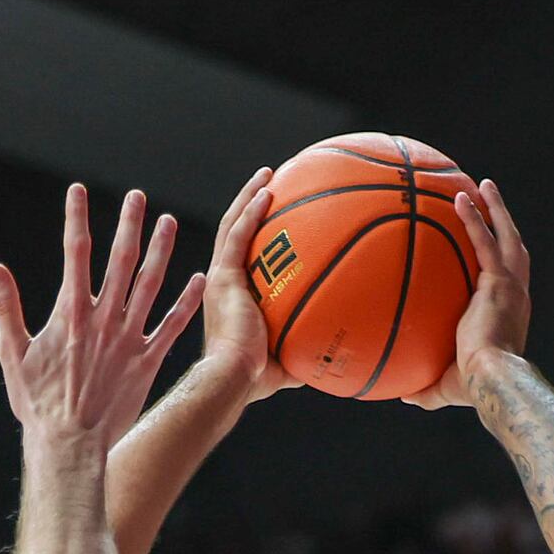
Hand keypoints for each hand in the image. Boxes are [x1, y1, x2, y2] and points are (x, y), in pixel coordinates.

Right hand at [0, 186, 205, 452]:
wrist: (69, 445)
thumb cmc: (37, 404)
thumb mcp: (13, 353)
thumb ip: (7, 307)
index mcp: (70, 313)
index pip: (74, 253)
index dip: (75, 217)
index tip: (77, 189)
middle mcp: (103, 319)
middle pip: (119, 260)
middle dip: (128, 224)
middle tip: (136, 196)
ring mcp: (129, 339)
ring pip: (150, 285)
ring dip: (161, 251)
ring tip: (169, 222)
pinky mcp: (147, 362)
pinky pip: (173, 327)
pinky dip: (186, 303)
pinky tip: (198, 280)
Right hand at [200, 168, 302, 408]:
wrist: (233, 378)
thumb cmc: (255, 378)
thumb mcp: (286, 361)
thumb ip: (304, 353)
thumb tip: (333, 361)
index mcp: (232, 299)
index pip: (241, 258)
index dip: (254, 236)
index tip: (272, 220)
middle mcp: (222, 283)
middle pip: (234, 232)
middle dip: (250, 205)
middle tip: (270, 183)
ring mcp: (220, 278)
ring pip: (232, 225)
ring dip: (249, 196)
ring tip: (267, 174)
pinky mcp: (223, 277)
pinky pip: (237, 234)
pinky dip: (250, 210)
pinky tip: (267, 190)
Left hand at [402, 178, 531, 408]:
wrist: (490, 379)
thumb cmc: (472, 388)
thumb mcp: (446, 386)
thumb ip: (426, 388)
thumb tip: (404, 396)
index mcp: (509, 314)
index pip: (507, 281)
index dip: (501, 264)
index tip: (491, 251)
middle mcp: (515, 295)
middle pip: (514, 250)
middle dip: (504, 224)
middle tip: (491, 202)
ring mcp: (510, 286)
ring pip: (506, 237)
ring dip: (496, 209)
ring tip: (482, 186)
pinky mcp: (498, 282)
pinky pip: (485, 242)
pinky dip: (474, 219)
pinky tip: (460, 199)